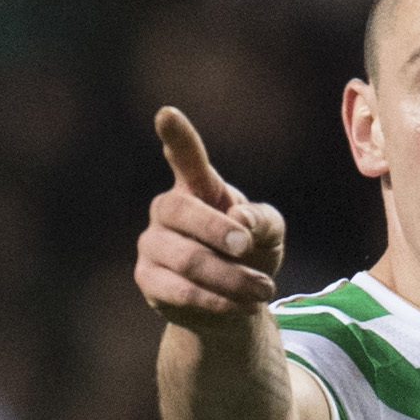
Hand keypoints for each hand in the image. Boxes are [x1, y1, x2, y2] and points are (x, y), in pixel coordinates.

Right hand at [135, 107, 286, 330]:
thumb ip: (262, 220)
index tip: (167, 114)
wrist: (234, 305)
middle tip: (246, 246)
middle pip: (181, 210)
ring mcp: (153, 243)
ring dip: (231, 277)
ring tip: (263, 290)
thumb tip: (238, 221)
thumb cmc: (250, 255)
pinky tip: (240, 305)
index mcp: (198, 186)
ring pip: (187, 258)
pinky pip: (180, 290)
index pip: (184, 156)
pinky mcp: (148, 279)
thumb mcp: (271, 233)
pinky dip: (216, 300)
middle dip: (217, 230)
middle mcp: (168, 209)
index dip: (176, 136)